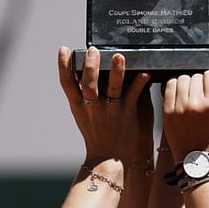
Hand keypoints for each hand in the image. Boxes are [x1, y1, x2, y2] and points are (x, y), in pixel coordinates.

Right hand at [58, 46, 150, 164]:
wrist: (107, 158)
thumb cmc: (95, 134)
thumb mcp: (81, 114)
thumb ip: (80, 95)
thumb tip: (82, 71)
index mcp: (79, 106)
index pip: (67, 83)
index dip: (63, 65)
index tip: (64, 49)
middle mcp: (92, 107)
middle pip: (88, 84)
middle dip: (90, 66)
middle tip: (93, 50)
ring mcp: (110, 111)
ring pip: (112, 88)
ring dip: (116, 72)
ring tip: (119, 56)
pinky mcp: (126, 114)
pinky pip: (133, 96)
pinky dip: (139, 84)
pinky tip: (145, 74)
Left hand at [161, 70, 208, 160]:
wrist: (193, 156)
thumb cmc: (207, 132)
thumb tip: (206, 72)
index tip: (208, 81)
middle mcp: (196, 104)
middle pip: (195, 76)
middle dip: (197, 80)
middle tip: (197, 89)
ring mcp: (180, 107)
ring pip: (181, 78)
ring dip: (185, 81)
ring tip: (187, 91)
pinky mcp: (168, 110)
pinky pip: (169, 86)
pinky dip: (173, 86)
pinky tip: (177, 93)